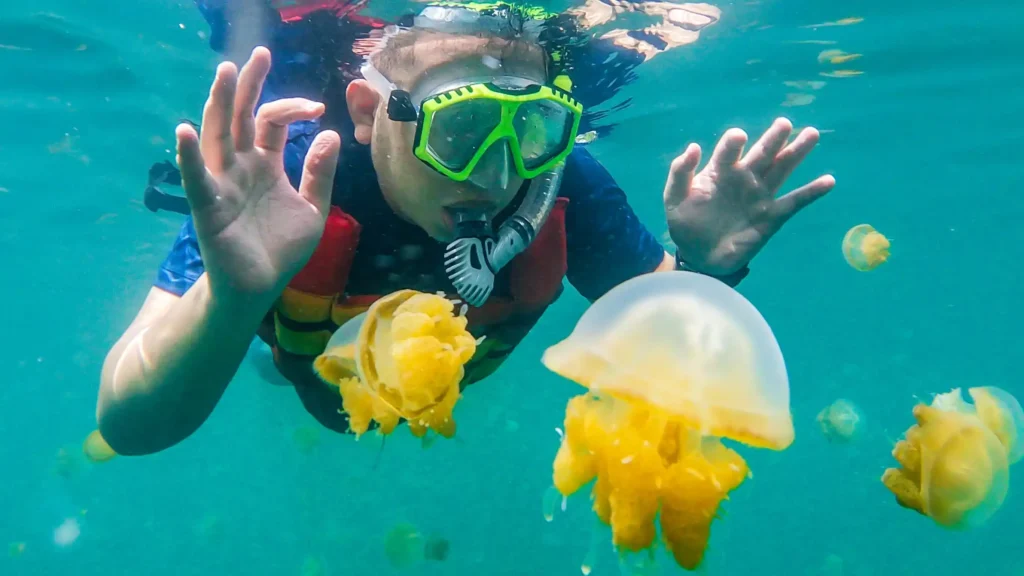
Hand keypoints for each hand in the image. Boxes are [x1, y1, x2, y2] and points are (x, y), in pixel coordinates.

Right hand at [176, 46, 340, 300]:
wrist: (260, 287)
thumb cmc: (281, 248)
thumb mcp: (313, 208)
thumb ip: (320, 173)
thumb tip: (331, 133)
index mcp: (265, 163)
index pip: (273, 121)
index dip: (293, 108)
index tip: (318, 109)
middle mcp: (240, 166)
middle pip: (241, 117)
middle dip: (249, 85)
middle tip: (260, 54)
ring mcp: (222, 183)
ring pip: (217, 137)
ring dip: (220, 105)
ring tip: (225, 74)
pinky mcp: (208, 207)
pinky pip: (197, 179)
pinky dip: (189, 156)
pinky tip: (185, 131)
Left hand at [663, 118, 834, 274]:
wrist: (700, 257)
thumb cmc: (686, 224)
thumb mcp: (674, 200)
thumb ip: (680, 174)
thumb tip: (693, 147)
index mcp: (719, 172)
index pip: (728, 152)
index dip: (733, 143)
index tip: (738, 137)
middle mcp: (743, 178)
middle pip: (762, 154)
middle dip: (773, 138)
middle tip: (784, 123)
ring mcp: (760, 196)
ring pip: (782, 169)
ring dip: (796, 152)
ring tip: (812, 134)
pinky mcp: (772, 217)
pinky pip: (795, 202)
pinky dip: (812, 192)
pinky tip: (829, 180)